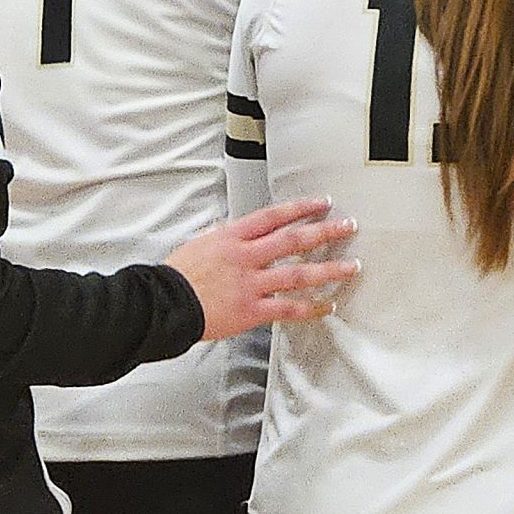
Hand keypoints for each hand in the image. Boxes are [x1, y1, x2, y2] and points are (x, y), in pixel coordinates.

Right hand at [163, 198, 360, 339]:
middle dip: (324, 231)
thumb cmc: (177, 277)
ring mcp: (251, 284)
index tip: (321, 203)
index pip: (273, 215)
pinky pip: (289, 309)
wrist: (164, 304)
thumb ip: (226, 240)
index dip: (300, 207)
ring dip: (328, 270)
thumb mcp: (200, 244)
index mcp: (232, 237)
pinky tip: (327, 306)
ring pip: (298, 274)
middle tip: (347, 227)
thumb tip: (242, 236)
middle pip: (293, 240)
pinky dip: (311, 308)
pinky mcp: (252, 310)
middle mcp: (246, 257)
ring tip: (350, 267)